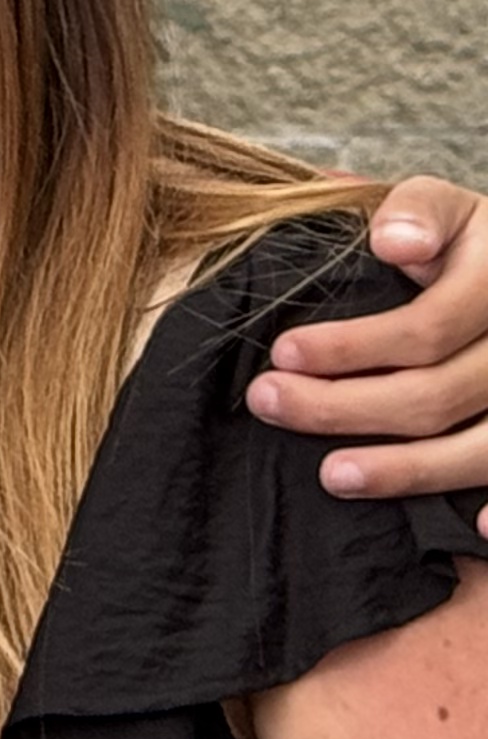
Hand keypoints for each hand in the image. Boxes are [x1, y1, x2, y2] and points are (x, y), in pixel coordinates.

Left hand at [245, 178, 487, 524]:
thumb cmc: (462, 240)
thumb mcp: (441, 206)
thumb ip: (415, 212)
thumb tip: (392, 242)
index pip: (426, 329)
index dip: (352, 348)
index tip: (282, 352)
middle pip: (440, 394)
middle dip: (346, 407)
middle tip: (271, 404)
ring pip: (482, 450)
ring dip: (407, 470)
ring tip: (332, 475)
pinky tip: (468, 532)